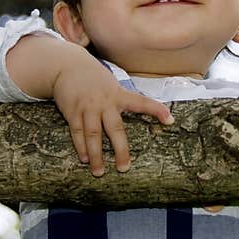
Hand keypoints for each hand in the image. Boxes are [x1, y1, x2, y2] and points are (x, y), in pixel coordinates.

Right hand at [52, 47, 173, 176]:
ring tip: (99, 171)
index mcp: (119, 94)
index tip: (170, 120)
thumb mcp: (112, 84)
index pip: (141, 102)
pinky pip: (77, 132)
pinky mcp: (73, 112)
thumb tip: (139, 112)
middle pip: (115, 129)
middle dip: (121, 150)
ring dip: (96, 155)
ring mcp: (88, 108)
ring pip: (93, 135)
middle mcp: (105, 102)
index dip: (156, 110)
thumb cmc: (94, 78)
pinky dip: (81, 146)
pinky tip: (84, 158)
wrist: (67, 66)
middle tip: (124, 168)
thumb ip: (122, 99)